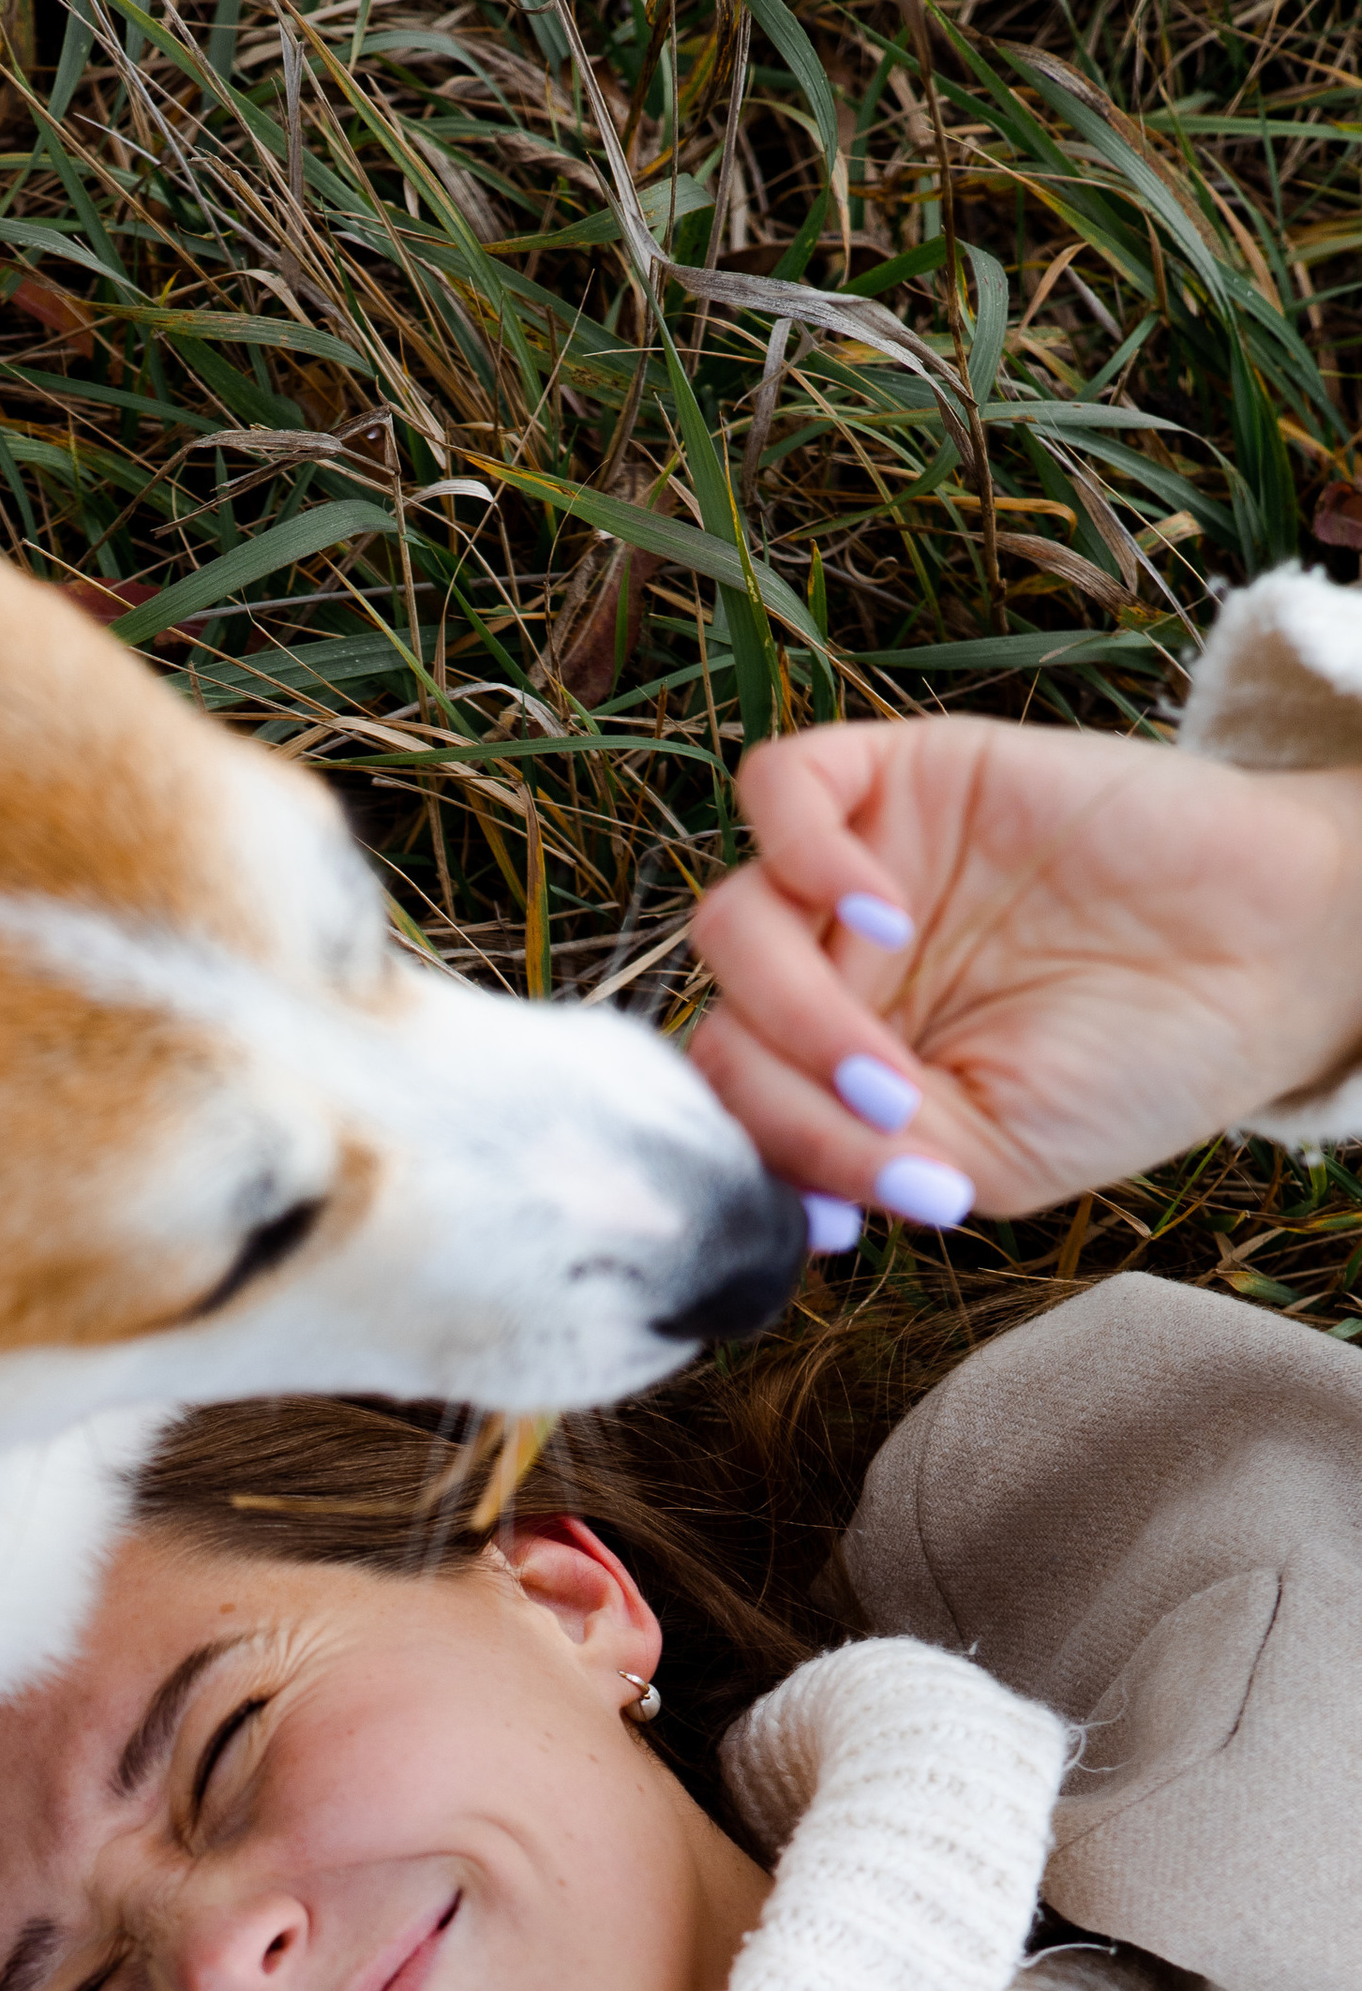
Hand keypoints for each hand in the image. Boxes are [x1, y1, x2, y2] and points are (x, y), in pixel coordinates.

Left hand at [689, 716, 1361, 1225]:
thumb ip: (876, 1163)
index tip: (846, 1214)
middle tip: (894, 1117)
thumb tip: (785, 1192)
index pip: (734, 1105)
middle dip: (787, 1096)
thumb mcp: (993, 1157)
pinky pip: (780, 786)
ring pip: (729, 924)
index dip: (764, 1160)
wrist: (1272, 957)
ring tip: (891, 1057)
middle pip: (718, 1023)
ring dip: (790, 1010)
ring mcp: (857, 872)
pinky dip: (799, 854)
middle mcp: (831, 970)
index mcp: (836, 1066)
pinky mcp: (901, 777)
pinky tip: (877, 912)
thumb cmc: (1140, 1066)